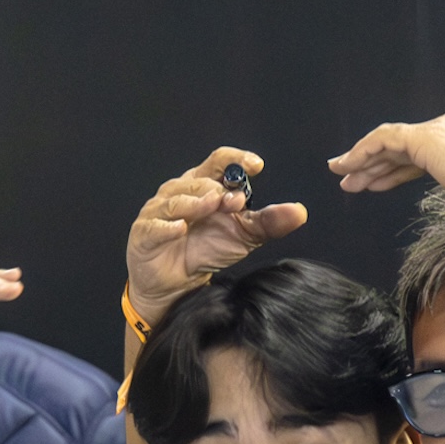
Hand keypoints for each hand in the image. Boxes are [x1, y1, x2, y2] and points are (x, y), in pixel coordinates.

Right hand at [127, 148, 306, 327]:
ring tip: (212, 207)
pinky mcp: (145, 234)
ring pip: (177, 198)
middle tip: (236, 202)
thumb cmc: (208, 250)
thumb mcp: (244, 236)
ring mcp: (159, 211)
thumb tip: (299, 212)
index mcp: (204, 185)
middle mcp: (180, 192)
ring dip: (196, 202)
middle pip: (198, 179)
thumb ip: (269, 222)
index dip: (236, 159)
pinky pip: (155, 226)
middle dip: (219, 188)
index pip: (219, 161)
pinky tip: (180, 229)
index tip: (257, 166)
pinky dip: (168, 226)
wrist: (179, 284)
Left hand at [328, 111, 444, 220]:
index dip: (395, 168)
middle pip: (403, 145)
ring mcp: (442, 129)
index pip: (422, 151)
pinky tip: (350, 167)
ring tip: (341, 176)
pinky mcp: (429, 139)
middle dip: (374, 163)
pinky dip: (364, 152)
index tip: (375, 182)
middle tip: (349, 178)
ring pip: (390, 142)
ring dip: (362, 159)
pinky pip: (385, 140)